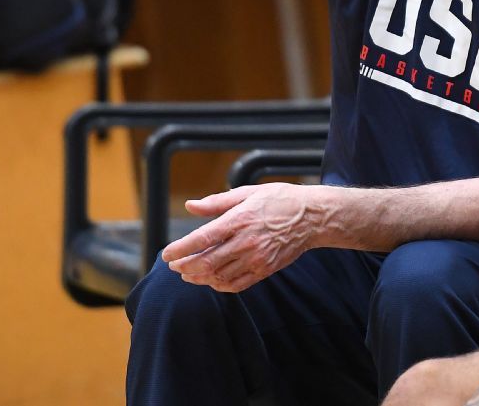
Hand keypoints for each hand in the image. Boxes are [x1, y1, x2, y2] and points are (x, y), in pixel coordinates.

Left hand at [162, 183, 320, 292]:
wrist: (312, 217)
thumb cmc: (279, 200)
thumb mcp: (248, 192)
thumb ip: (217, 202)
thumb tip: (190, 205)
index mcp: (239, 219)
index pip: (201, 239)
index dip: (180, 249)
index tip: (167, 254)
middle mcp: (247, 241)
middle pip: (206, 262)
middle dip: (185, 266)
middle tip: (174, 266)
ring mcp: (257, 258)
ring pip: (219, 276)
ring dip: (199, 277)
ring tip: (188, 274)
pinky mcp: (265, 270)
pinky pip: (236, 284)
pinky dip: (219, 285)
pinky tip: (211, 280)